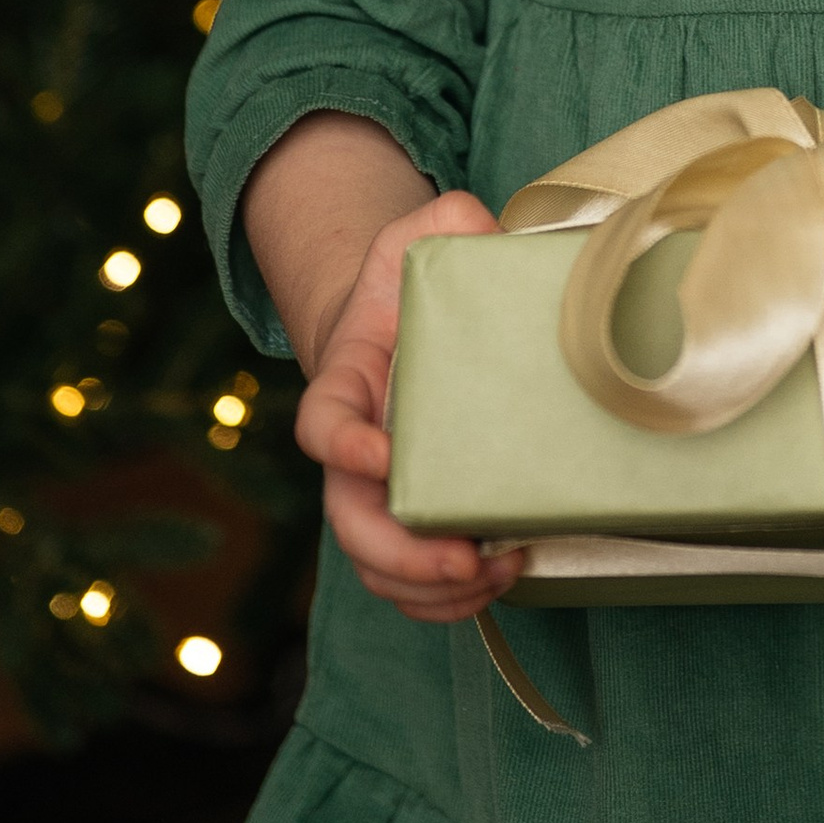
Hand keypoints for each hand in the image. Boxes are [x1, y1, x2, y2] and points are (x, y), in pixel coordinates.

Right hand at [295, 189, 526, 626]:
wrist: (411, 327)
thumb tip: (481, 226)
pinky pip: (411, 583)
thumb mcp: (425, 235)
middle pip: (348, 519)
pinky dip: (448, 600)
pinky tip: (502, 577)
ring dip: (429, 588)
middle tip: (462, 557)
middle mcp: (353, 449)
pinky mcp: (416, 519)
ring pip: (377, 566)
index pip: (321, 422)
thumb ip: (449, 222)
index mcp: (346, 381)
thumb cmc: (415, 284)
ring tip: (496, 572)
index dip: (342, 445)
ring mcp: (379, 492)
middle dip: (400, 552)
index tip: (380, 454)